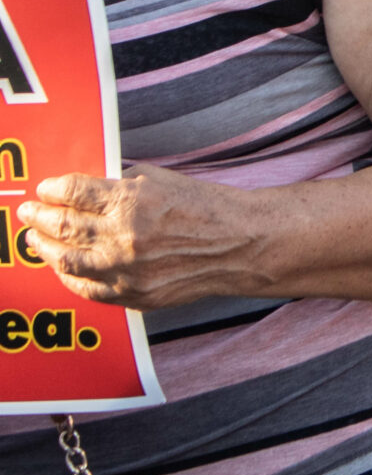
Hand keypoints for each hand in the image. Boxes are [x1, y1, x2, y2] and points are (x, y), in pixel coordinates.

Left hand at [17, 165, 261, 308]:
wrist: (241, 244)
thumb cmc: (205, 207)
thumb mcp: (160, 180)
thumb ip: (118, 185)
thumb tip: (83, 193)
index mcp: (131, 201)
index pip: (72, 192)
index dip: (52, 189)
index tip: (45, 189)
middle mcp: (123, 237)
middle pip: (62, 225)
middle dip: (38, 217)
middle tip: (28, 212)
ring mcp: (127, 270)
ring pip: (65, 260)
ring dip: (43, 247)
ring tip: (34, 239)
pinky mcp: (134, 294)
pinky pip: (86, 289)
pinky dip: (68, 276)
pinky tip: (61, 265)